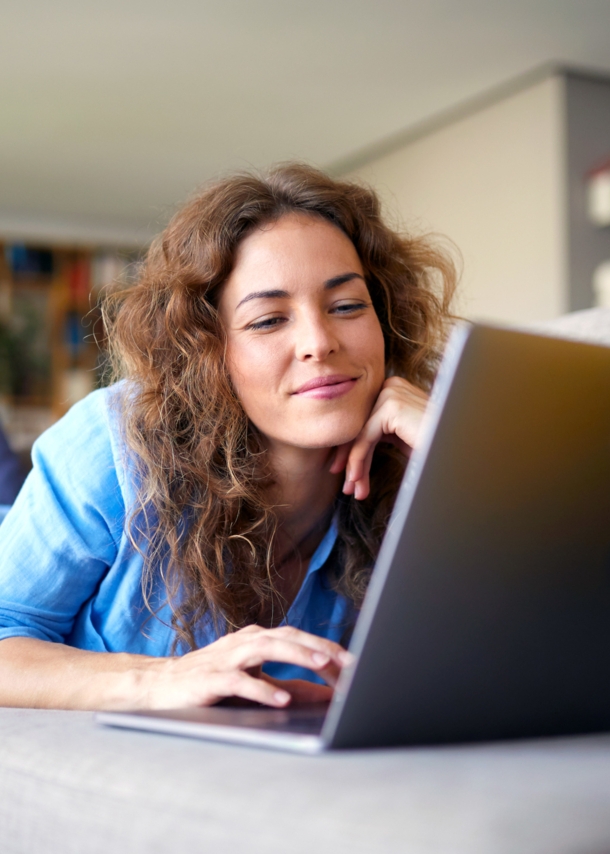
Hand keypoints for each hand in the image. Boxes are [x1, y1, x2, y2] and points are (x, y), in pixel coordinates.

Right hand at [141, 625, 351, 709]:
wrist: (159, 686)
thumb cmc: (211, 682)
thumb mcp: (257, 682)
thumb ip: (292, 686)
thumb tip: (330, 694)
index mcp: (256, 639)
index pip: (297, 637)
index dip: (325, 647)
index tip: (352, 662)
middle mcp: (243, 642)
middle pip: (287, 636)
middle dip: (320, 647)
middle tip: (348, 661)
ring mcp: (226, 657)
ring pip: (267, 648)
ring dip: (298, 655)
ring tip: (324, 665)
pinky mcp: (210, 678)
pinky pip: (239, 681)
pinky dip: (262, 689)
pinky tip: (281, 700)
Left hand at [330, 376, 428, 500]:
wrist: (457, 450)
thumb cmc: (435, 445)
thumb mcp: (401, 437)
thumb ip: (380, 433)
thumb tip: (350, 450)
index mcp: (394, 389)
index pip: (363, 421)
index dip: (352, 449)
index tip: (349, 475)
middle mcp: (391, 385)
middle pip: (358, 426)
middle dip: (351, 459)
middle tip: (347, 487)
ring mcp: (392, 393)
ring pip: (359, 435)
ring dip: (354, 465)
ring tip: (353, 489)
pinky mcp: (392, 406)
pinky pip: (364, 438)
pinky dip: (358, 461)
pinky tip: (357, 479)